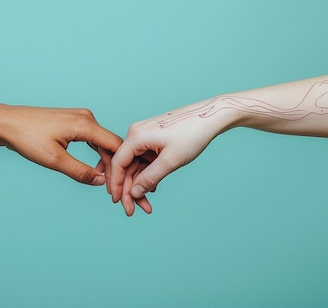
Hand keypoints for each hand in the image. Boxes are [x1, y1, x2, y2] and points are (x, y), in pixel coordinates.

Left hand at [0, 104, 122, 185]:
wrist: (6, 123)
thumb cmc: (27, 138)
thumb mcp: (54, 160)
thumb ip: (80, 172)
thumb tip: (101, 182)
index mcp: (85, 124)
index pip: (115, 146)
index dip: (120, 168)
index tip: (119, 187)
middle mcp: (86, 117)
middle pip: (111, 144)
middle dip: (114, 167)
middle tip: (112, 190)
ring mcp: (80, 117)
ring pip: (102, 142)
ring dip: (105, 161)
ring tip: (105, 182)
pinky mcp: (73, 121)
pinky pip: (93, 138)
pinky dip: (96, 153)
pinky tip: (95, 168)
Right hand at [109, 101, 224, 215]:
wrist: (210, 117)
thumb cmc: (192, 134)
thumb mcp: (170, 161)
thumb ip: (150, 178)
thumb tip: (134, 193)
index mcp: (136, 136)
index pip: (118, 164)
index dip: (116, 185)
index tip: (118, 203)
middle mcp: (136, 134)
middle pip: (126, 166)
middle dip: (129, 189)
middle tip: (133, 210)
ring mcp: (144, 136)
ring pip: (135, 165)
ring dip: (139, 184)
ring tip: (146, 205)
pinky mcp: (153, 138)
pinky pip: (144, 160)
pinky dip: (147, 175)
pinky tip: (153, 189)